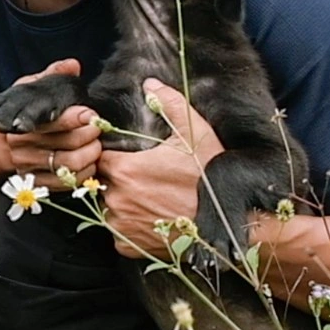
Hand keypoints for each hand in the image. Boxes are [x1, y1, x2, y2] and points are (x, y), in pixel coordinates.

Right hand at [2, 58, 102, 188]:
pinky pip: (66, 184)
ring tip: (95, 145)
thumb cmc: (21, 113)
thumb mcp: (29, 89)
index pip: (52, 122)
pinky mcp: (38, 182)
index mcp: (22, 122)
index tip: (91, 114)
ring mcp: (30, 167)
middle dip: (89, 136)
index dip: (76, 118)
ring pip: (69, 166)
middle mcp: (23, 147)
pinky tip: (88, 163)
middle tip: (97, 128)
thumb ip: (50, 75)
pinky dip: (84, 175)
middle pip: (66, 145)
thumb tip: (73, 64)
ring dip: (90, 156)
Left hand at [98, 80, 223, 258]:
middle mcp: (115, 199)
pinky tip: (150, 218)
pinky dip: (128, 227)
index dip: (111, 155)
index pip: (99, 156)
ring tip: (148, 199)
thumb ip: (170, 105)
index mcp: (123, 169)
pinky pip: (116, 233)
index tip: (129, 156)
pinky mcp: (127, 247)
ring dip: (120, 203)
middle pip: (101, 182)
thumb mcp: (196, 134)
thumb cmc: (211, 177)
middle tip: (142, 178)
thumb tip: (150, 83)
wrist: (229, 224)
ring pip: (107, 208)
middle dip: (115, 179)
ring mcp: (119, 225)